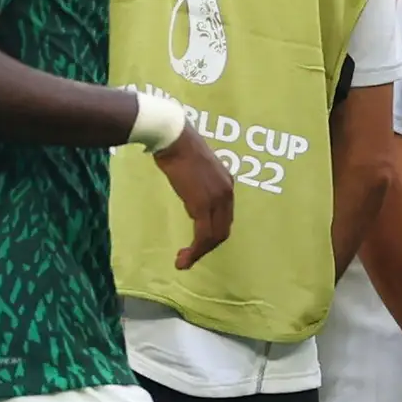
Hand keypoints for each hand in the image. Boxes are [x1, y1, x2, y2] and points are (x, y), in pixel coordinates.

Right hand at [153, 128, 234, 267]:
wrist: (174, 139)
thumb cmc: (178, 148)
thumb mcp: (194, 167)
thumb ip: (198, 182)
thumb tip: (190, 189)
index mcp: (226, 184)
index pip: (225, 218)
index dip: (212, 234)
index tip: (196, 244)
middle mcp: (227, 194)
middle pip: (222, 231)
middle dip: (206, 248)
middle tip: (189, 257)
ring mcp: (217, 200)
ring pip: (214, 236)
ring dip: (199, 253)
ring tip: (183, 262)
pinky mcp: (203, 205)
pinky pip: (203, 235)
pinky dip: (195, 250)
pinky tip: (183, 257)